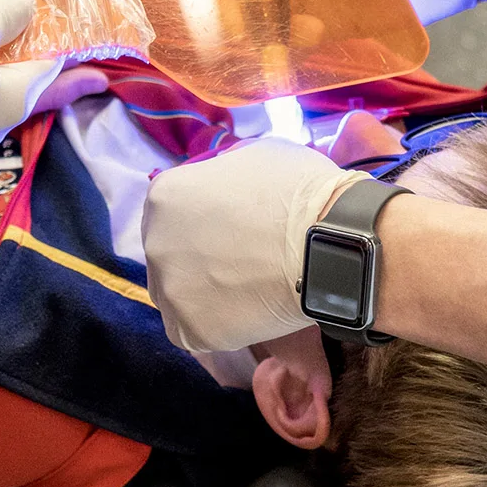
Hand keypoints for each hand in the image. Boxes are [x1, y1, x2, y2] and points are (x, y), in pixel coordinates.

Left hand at [143, 137, 366, 351]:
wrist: (332, 243)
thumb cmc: (299, 190)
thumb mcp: (257, 154)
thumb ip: (225, 171)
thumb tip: (222, 187)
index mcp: (166, 195)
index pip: (172, 207)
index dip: (204, 215)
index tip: (232, 224)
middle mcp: (155, 243)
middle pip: (171, 251)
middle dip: (200, 252)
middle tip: (243, 255)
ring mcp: (169, 290)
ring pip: (180, 292)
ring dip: (207, 289)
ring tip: (251, 284)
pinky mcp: (188, 331)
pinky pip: (197, 328)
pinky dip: (221, 321)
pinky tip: (252, 307)